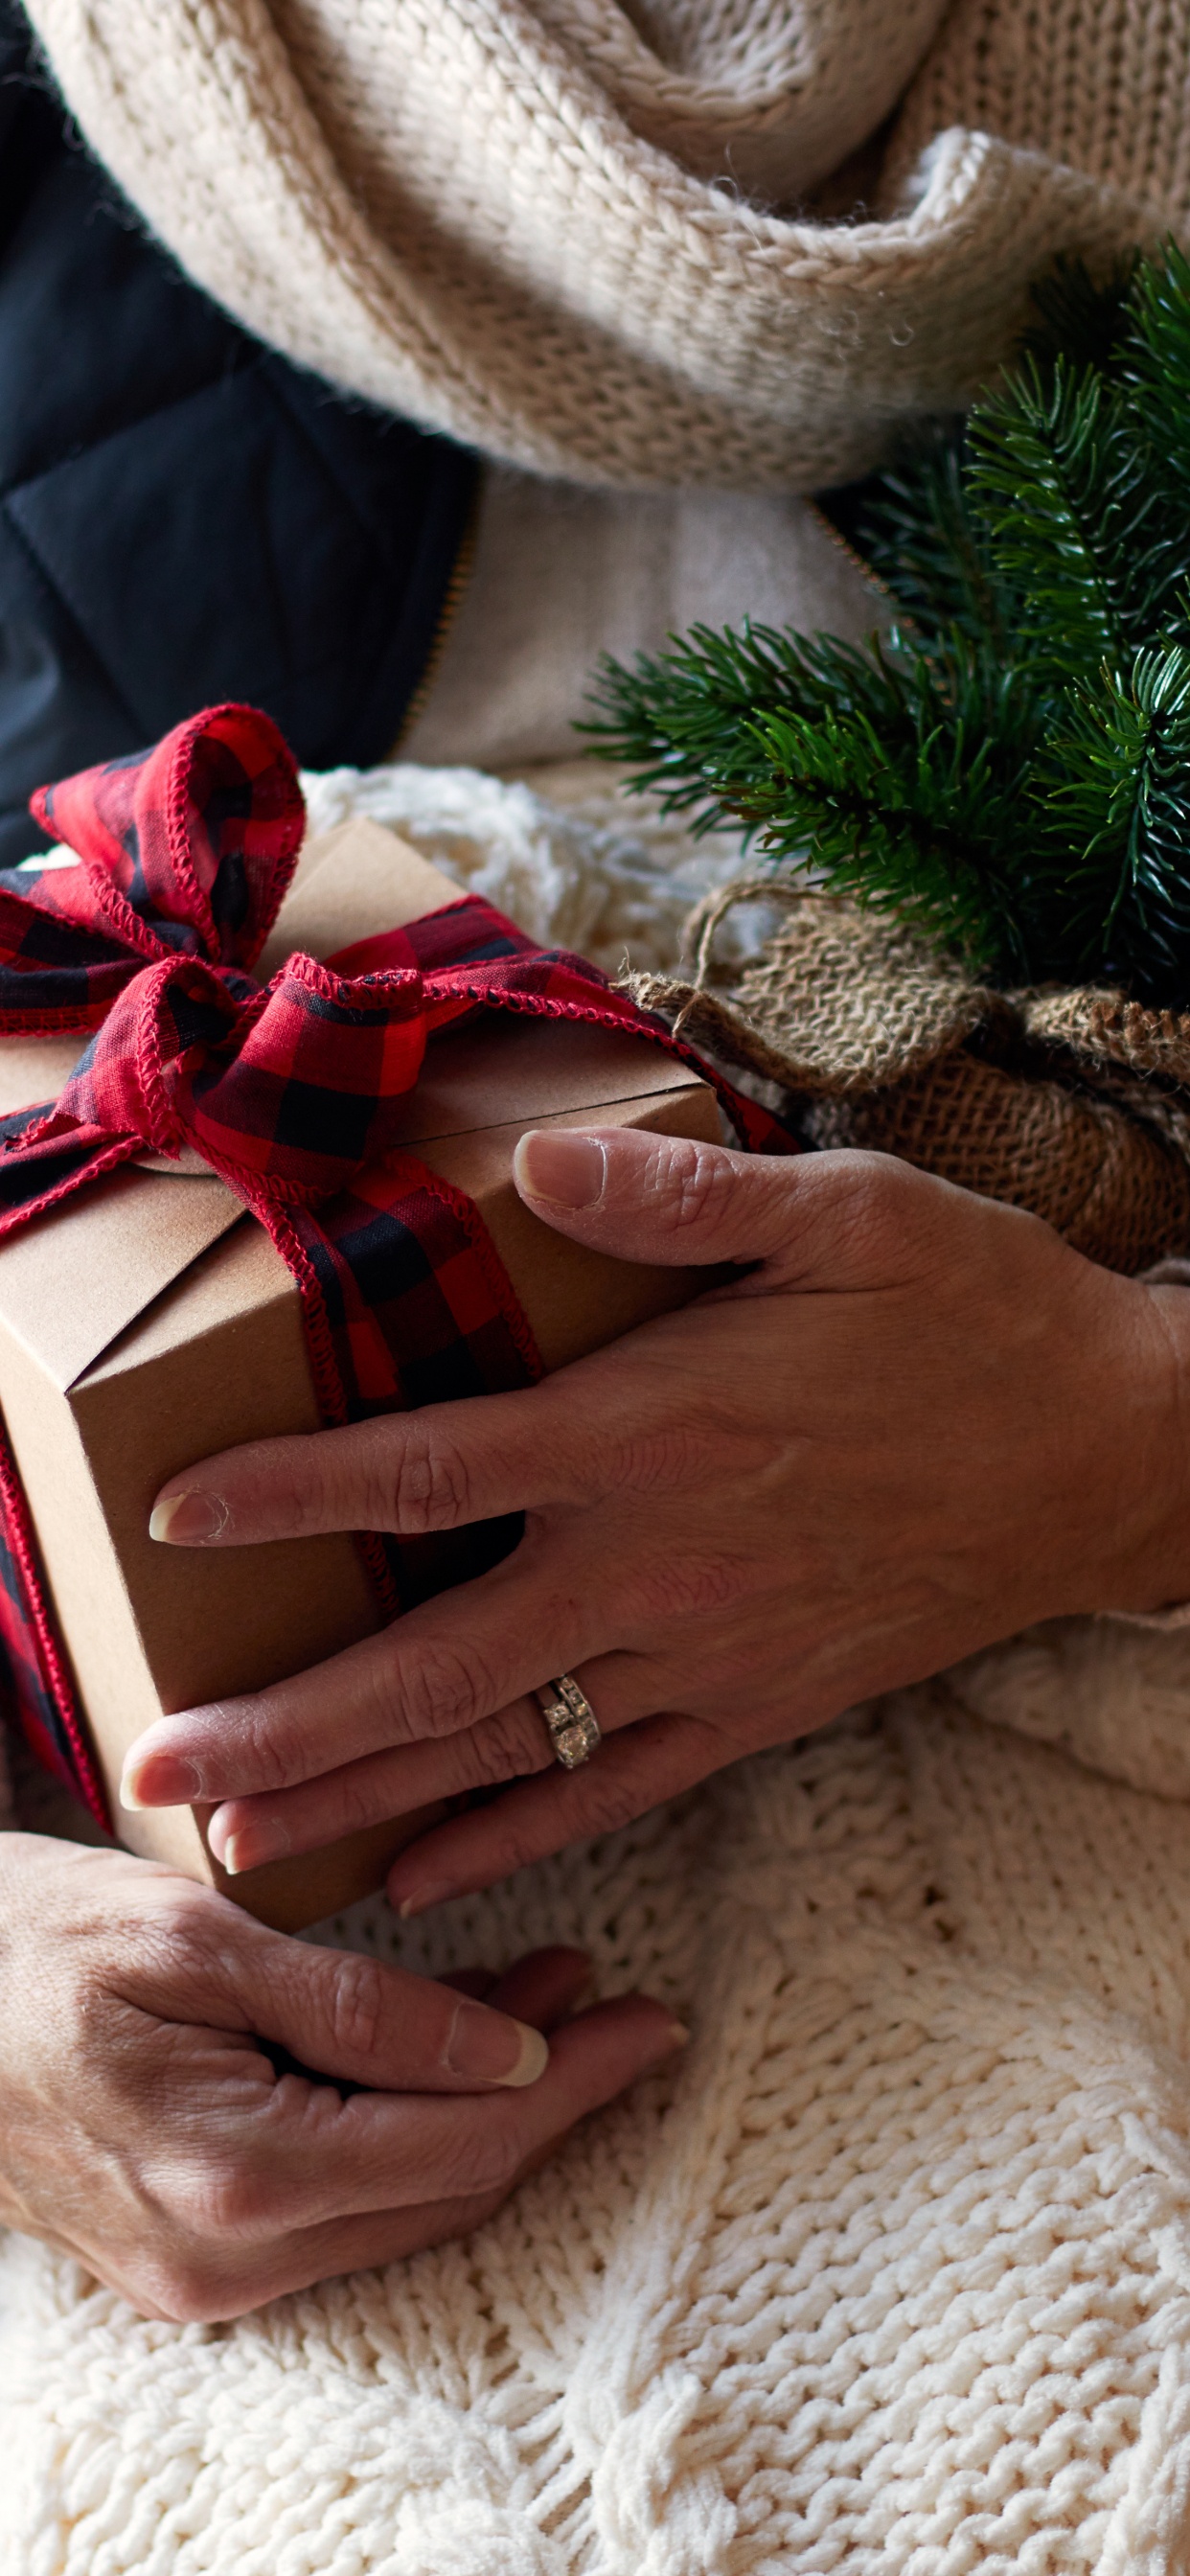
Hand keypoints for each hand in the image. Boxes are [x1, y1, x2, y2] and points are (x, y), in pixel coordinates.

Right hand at [0, 1832, 680, 2318]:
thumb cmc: (27, 1944)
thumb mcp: (192, 1936)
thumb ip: (357, 2008)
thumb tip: (508, 2054)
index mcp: (236, 2174)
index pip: (462, 2140)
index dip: (568, 2079)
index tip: (644, 2017)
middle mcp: (230, 2258)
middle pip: (448, 2185)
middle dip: (549, 2094)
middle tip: (616, 2004)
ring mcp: (207, 2277)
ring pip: (404, 2200)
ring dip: (487, 2108)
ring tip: (548, 2002)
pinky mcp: (193, 2262)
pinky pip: (344, 2206)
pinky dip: (412, 2131)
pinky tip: (447, 2055)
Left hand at [123, 1130, 1189, 1912]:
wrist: (1117, 1459)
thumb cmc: (982, 1318)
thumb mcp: (853, 1213)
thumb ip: (685, 1203)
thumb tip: (542, 1172)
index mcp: (660, 1430)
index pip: (437, 1469)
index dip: (296, 1492)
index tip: (178, 1518)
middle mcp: (663, 1563)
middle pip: (439, 1662)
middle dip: (289, 1725)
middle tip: (161, 1773)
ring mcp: (712, 1653)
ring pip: (510, 1747)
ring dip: (367, 1803)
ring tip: (244, 1854)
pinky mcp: (763, 1707)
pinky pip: (621, 1791)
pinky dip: (518, 1836)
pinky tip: (432, 1874)